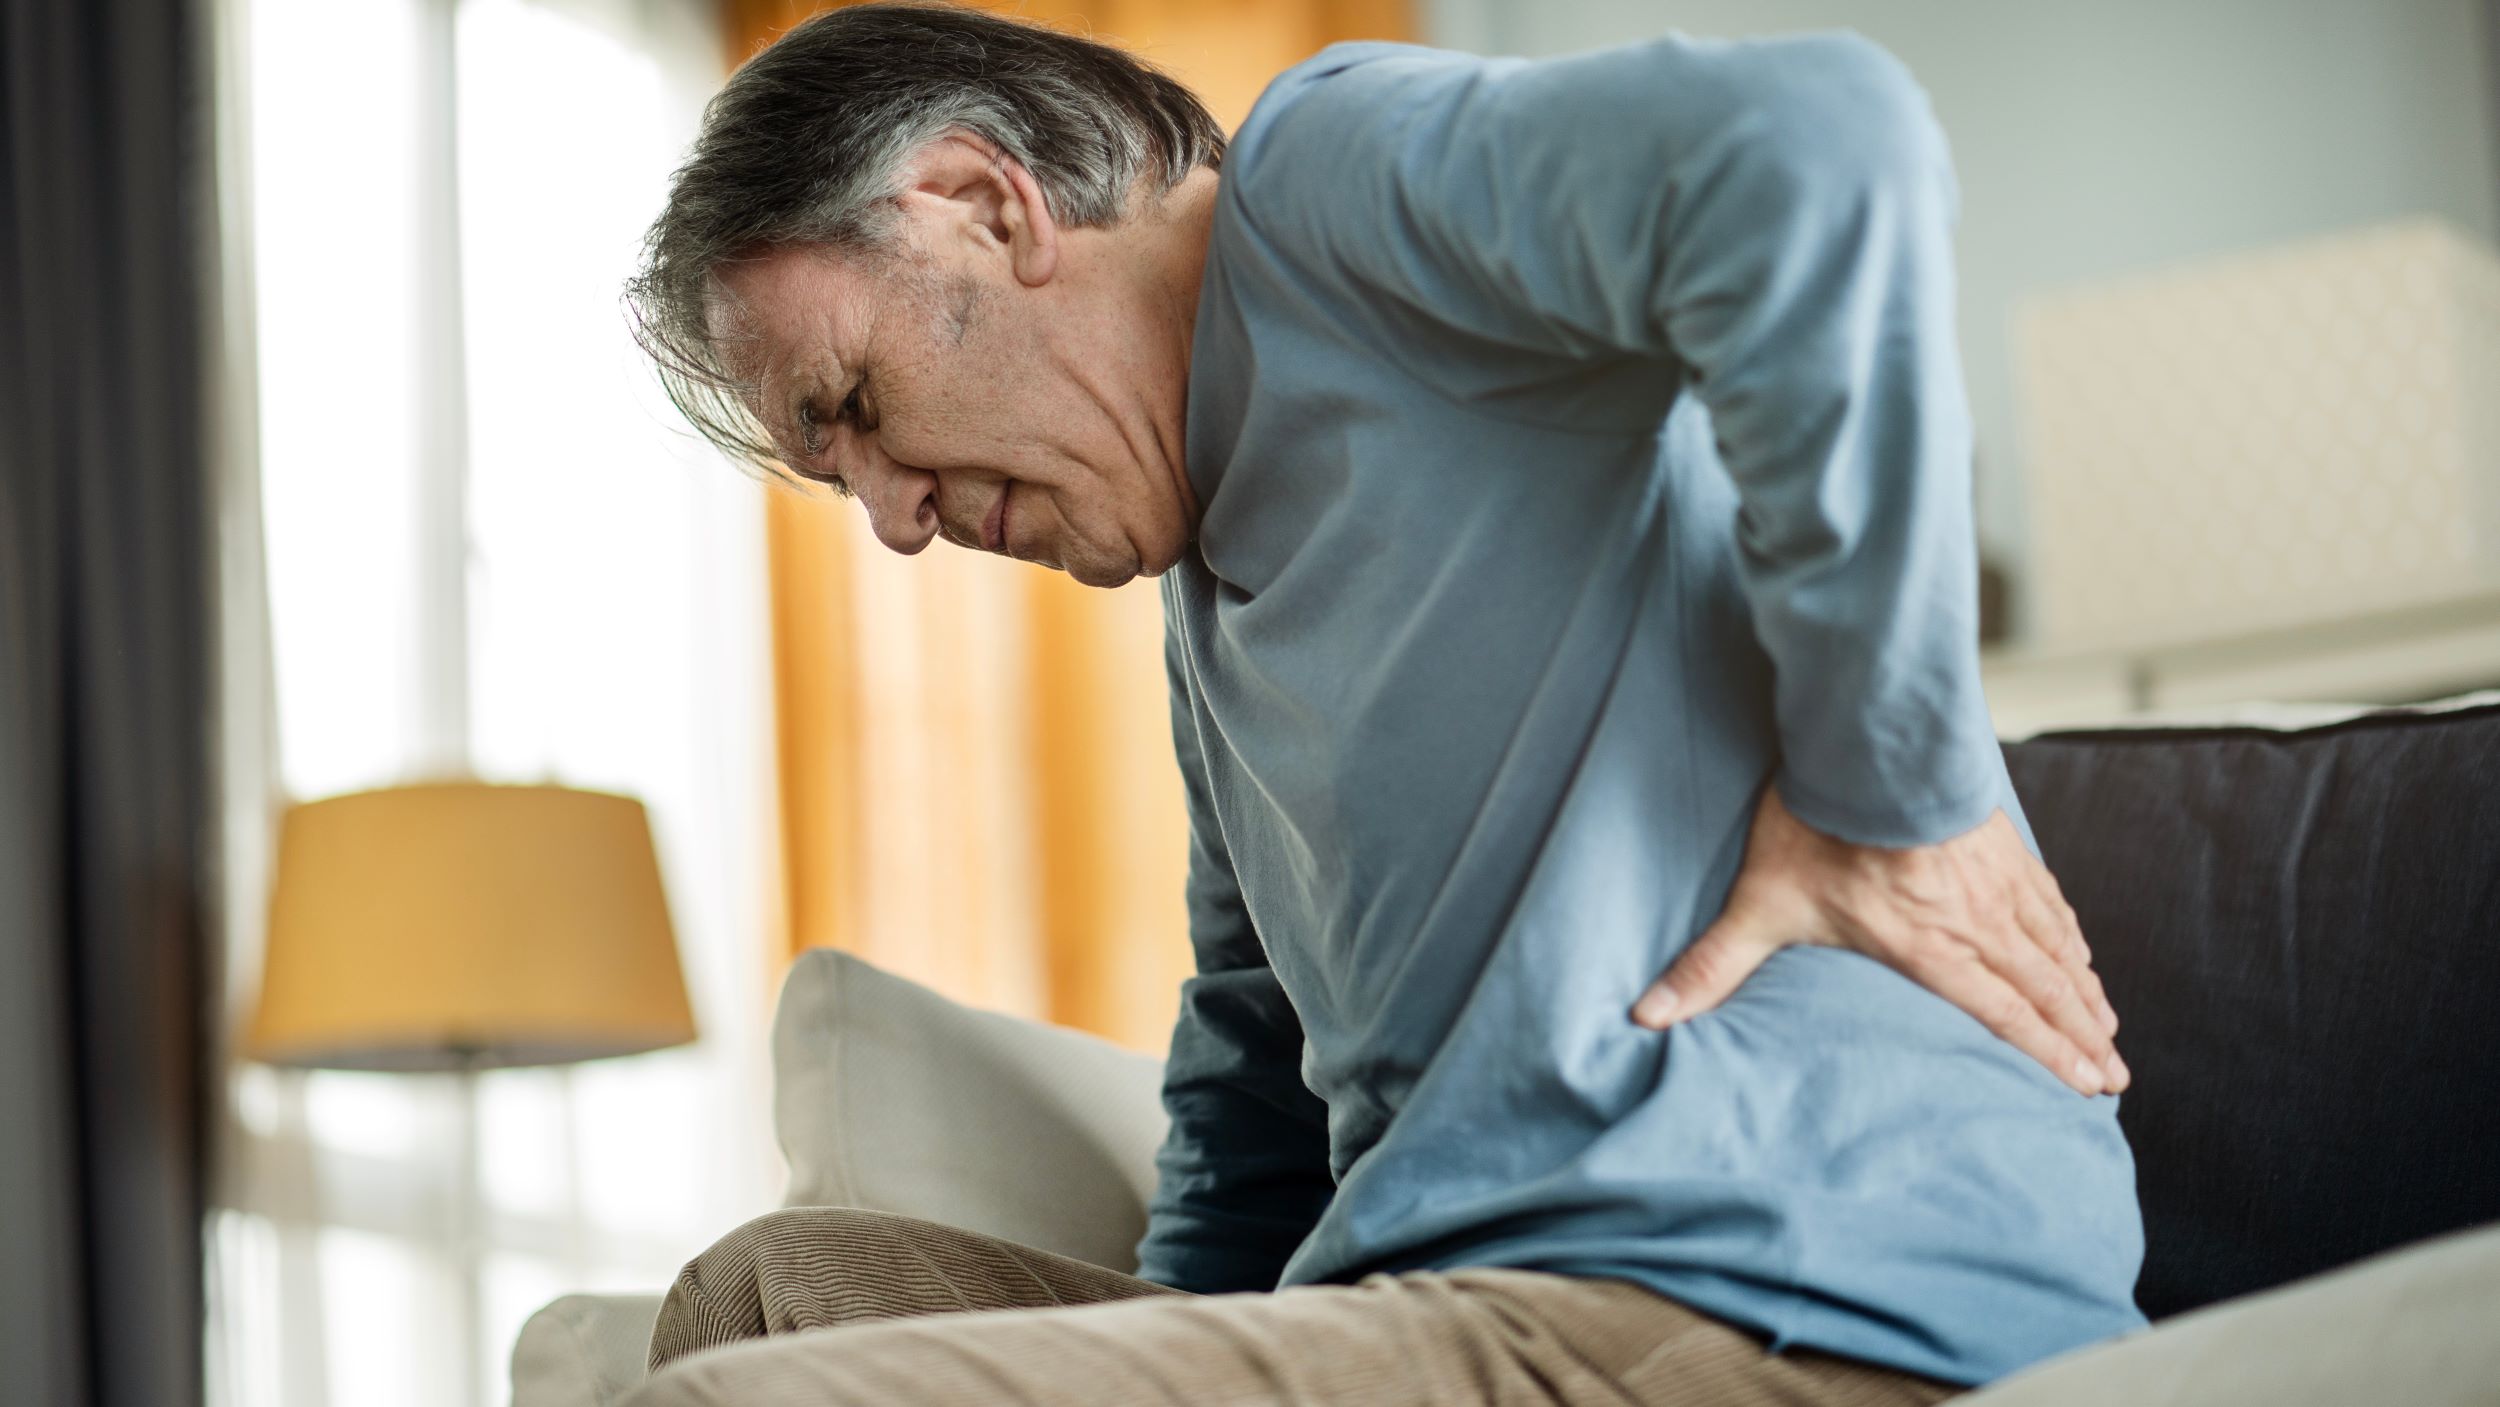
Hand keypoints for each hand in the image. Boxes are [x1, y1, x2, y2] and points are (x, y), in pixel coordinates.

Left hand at [1630, 784, 2126, 1096]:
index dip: (2046, 1056)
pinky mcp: (1998, 840)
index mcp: (1928, 947)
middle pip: (2041, 990)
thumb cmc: (1814, 824)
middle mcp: (1974, 920)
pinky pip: (2048, 897)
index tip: (2087, 1088)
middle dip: (2081, 1038)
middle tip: (2116, 1079)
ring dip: (2084, 990)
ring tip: (2110, 1028)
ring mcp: (1993, 878)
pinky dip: (2071, 931)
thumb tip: (1648, 1013)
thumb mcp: (1758, 902)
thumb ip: (1710, 966)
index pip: (1999, 1015)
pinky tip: (2082, 949)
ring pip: (2054, 946)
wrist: (1866, 737)